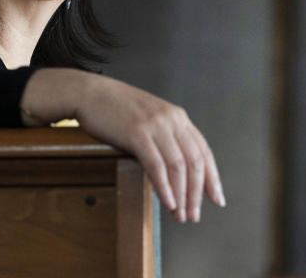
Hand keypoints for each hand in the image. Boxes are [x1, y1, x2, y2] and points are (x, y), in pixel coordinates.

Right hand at [20, 68, 225, 222]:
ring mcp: (155, 125)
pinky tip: (167, 202)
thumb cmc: (115, 108)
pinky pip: (157, 165)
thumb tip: (176, 170)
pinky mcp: (137, 132)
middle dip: (197, 193)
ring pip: (178, 166)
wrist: (89, 92)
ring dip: (182, 195)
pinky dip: (164, 187)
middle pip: (194, 161)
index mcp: (177, 116)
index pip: (203, 150)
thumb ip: (165, 136)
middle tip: (194, 214)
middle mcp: (171, 119)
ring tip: (180, 214)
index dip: (212, 177)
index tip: (216, 198)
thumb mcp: (149, 117)